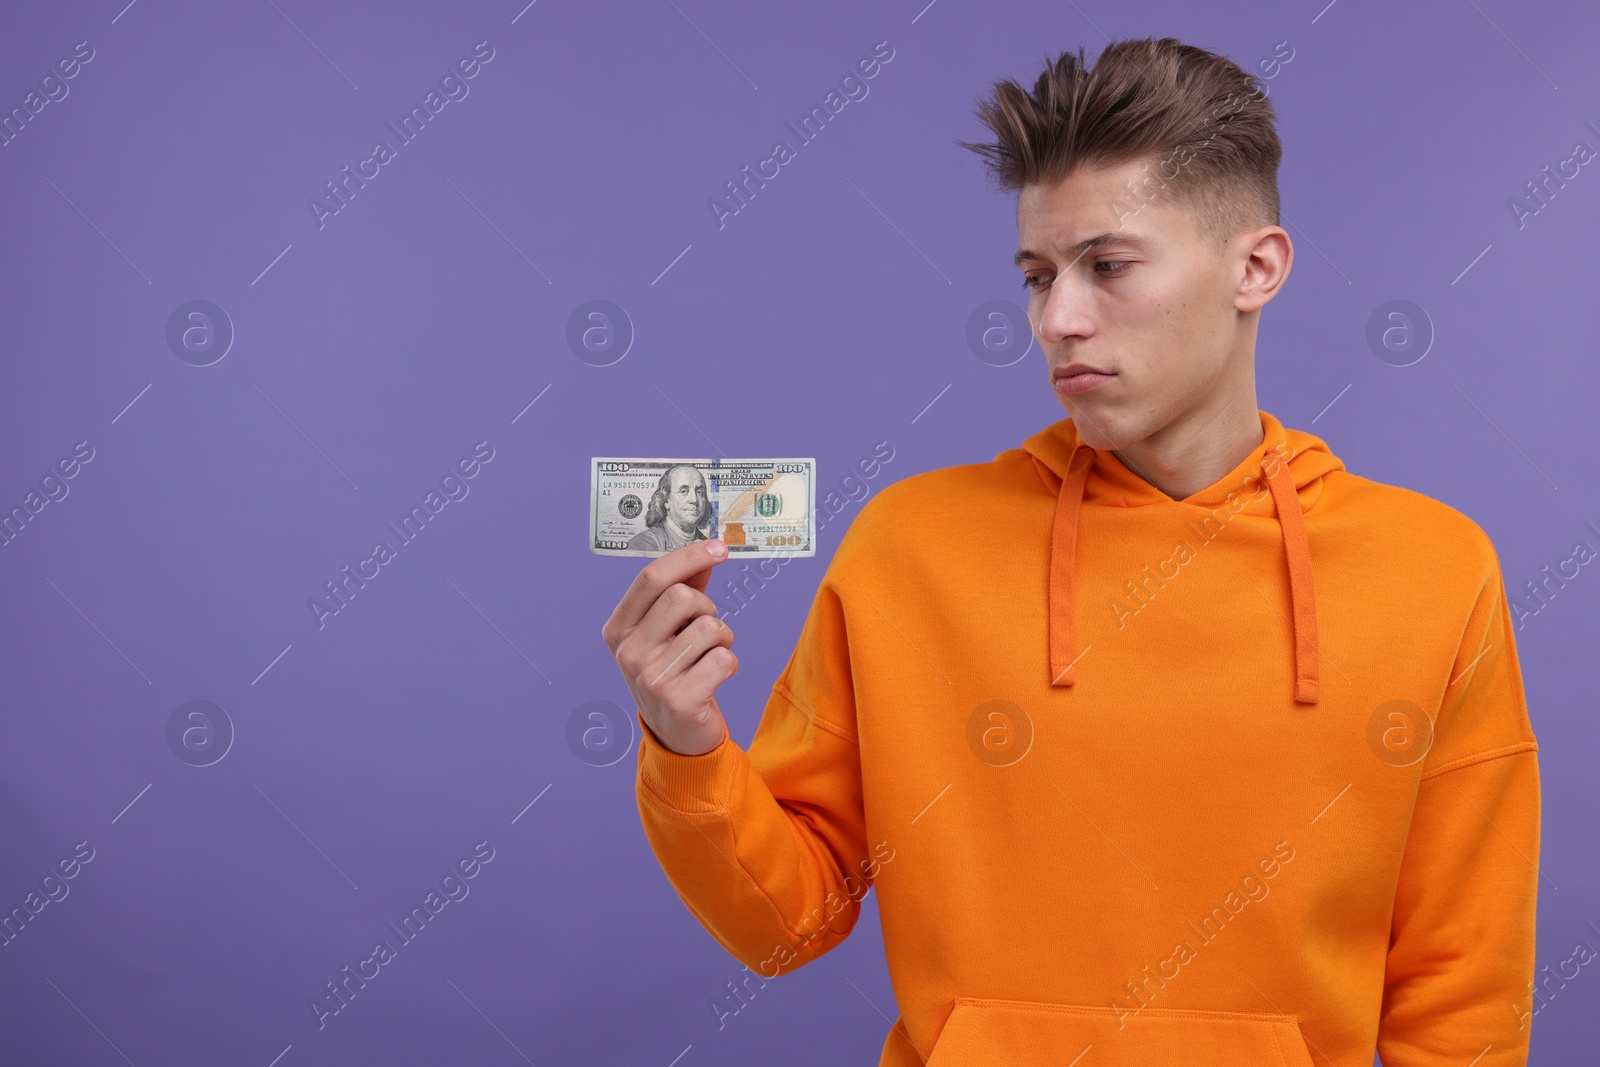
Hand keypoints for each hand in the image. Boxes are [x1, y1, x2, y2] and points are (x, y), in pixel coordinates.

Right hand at [601, 539, 736, 755]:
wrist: (677, 734)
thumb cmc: (674, 671)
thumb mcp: (667, 631)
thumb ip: (683, 590)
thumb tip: (709, 552)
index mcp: (618, 629)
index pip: (651, 577)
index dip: (689, 556)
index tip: (719, 548)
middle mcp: (628, 652)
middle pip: (682, 597)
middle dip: (707, 608)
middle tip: (706, 630)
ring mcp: (650, 678)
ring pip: (709, 628)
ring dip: (722, 639)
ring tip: (710, 656)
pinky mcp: (679, 700)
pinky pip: (723, 659)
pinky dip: (729, 664)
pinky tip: (715, 678)